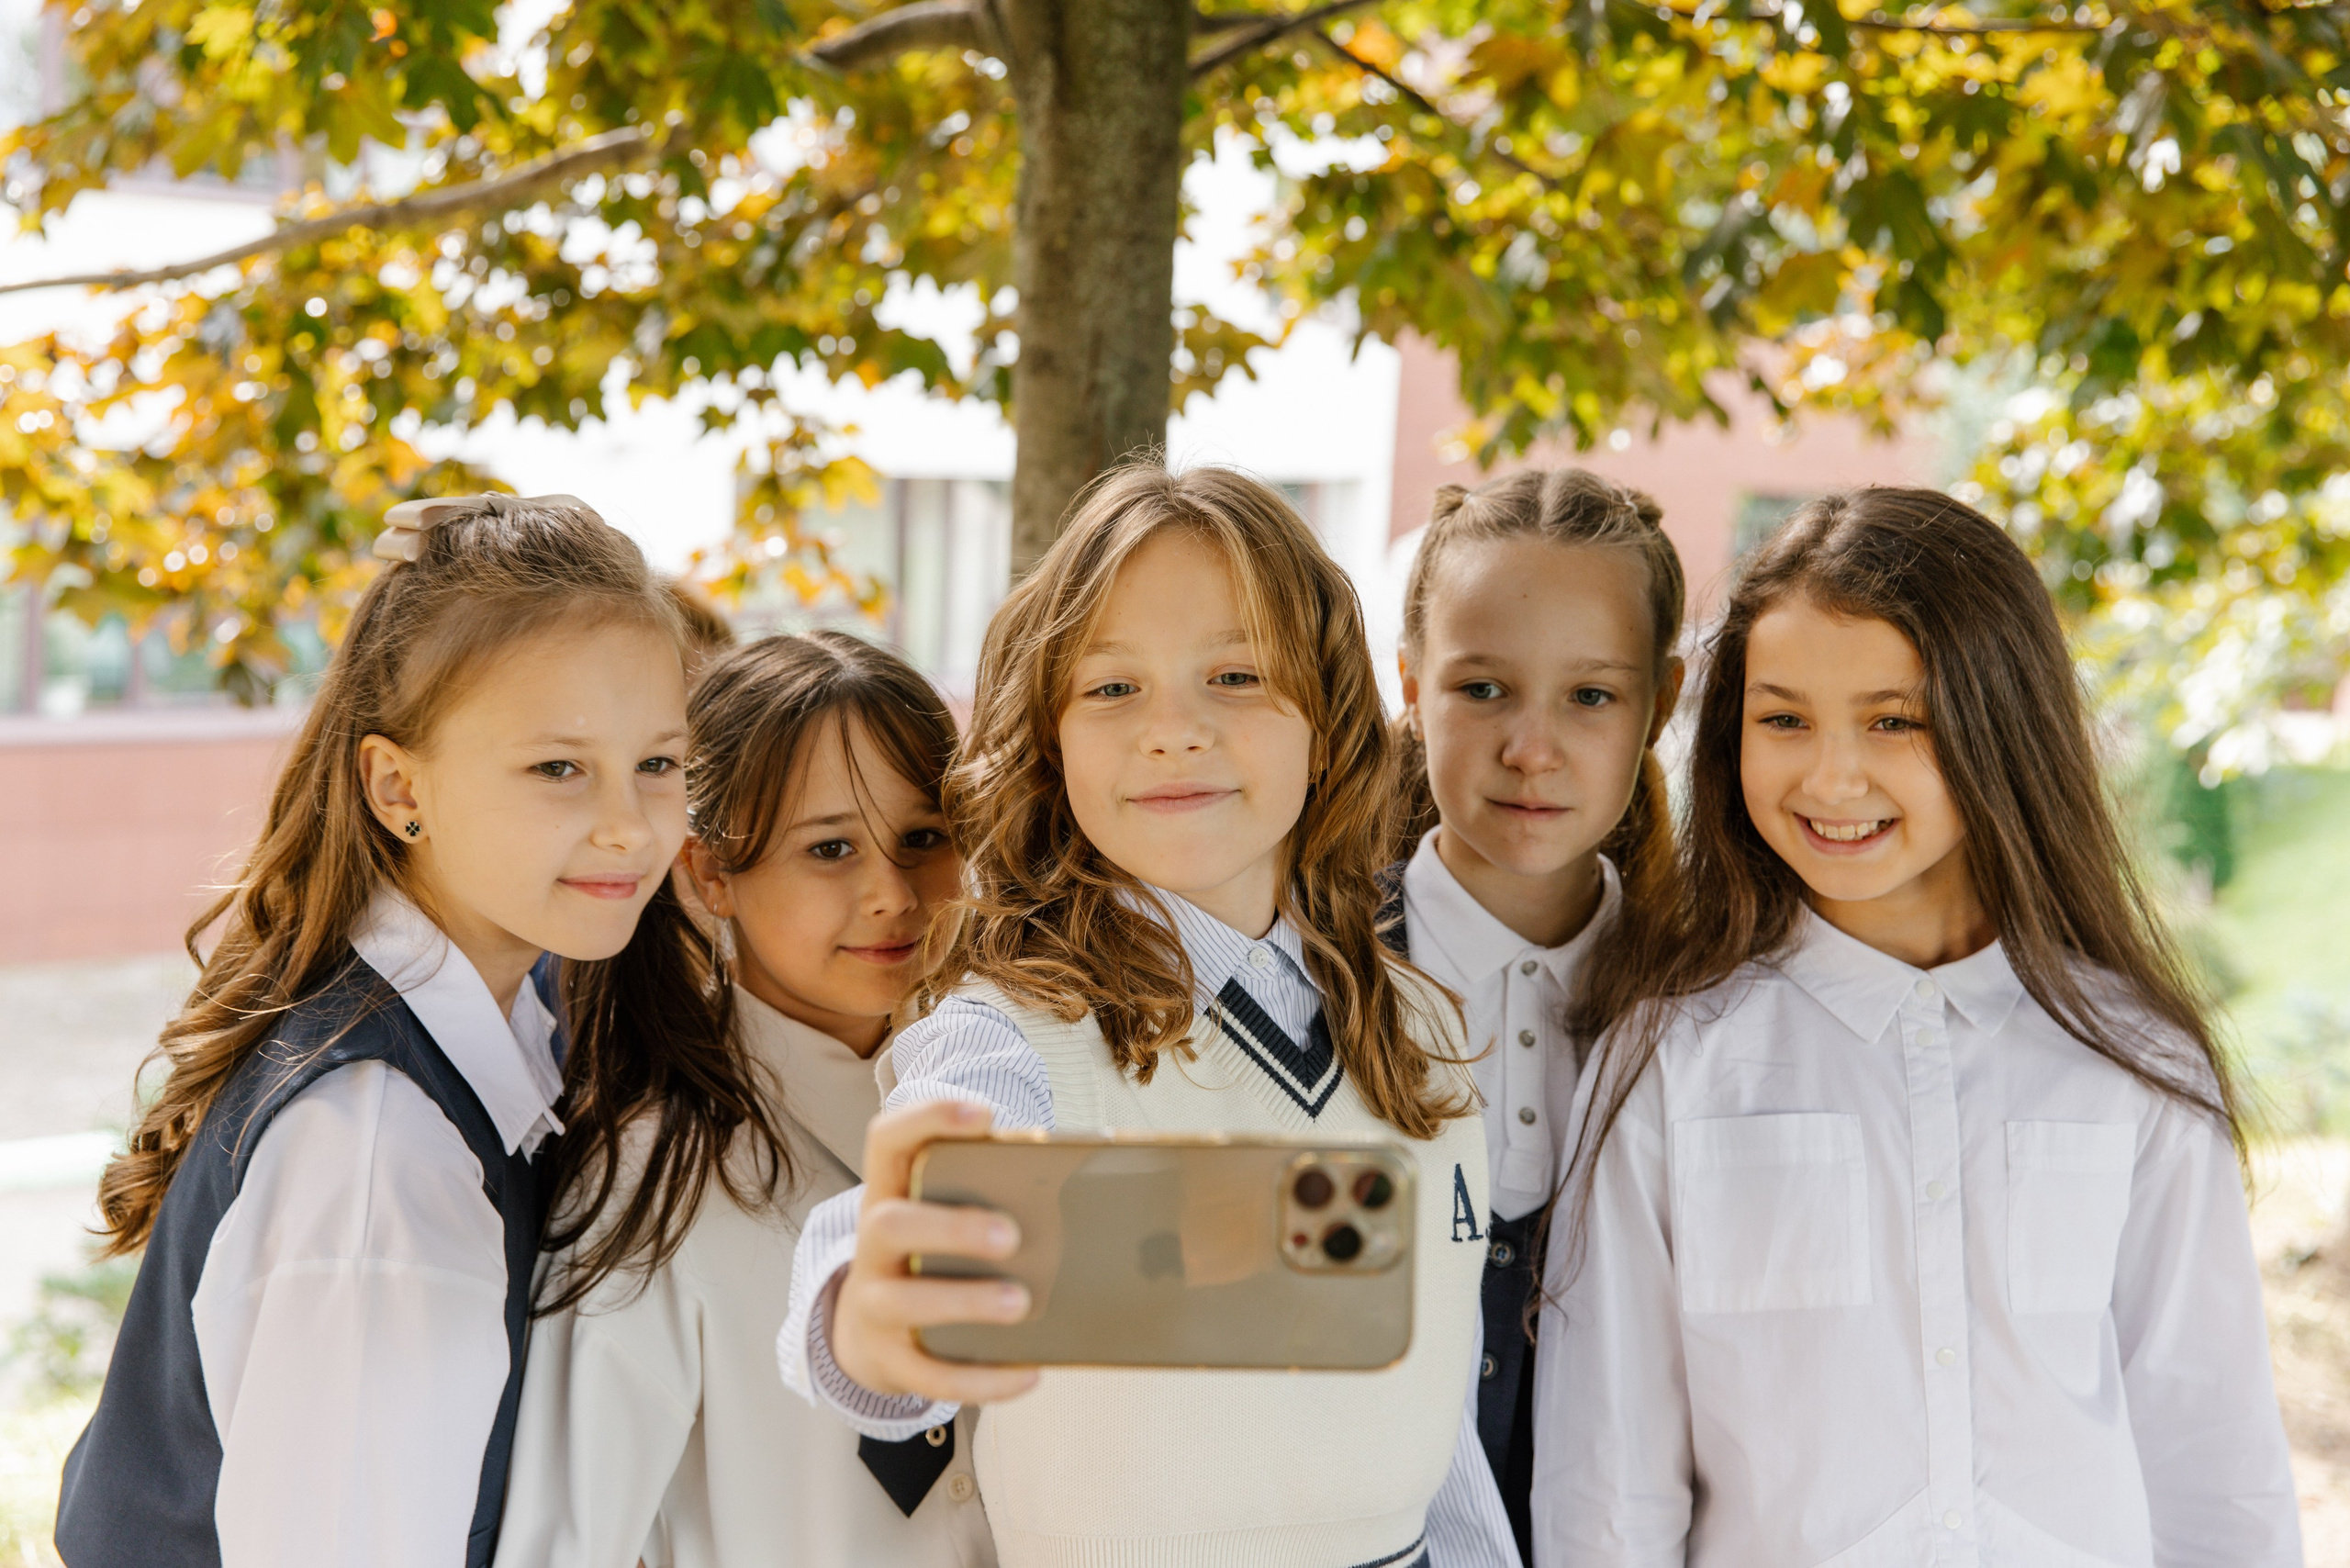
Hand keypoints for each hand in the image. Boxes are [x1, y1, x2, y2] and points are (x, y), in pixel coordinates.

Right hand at [830, 1100, 1041, 1405]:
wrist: (871, 1335)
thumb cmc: (932, 1254)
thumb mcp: (942, 1212)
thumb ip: (992, 1189)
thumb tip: (1076, 1171)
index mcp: (889, 1193)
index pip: (886, 1139)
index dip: (927, 1119)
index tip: (982, 1114)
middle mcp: (871, 1246)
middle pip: (889, 1224)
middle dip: (950, 1227)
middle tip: (1011, 1234)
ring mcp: (874, 1305)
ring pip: (903, 1302)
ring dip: (964, 1301)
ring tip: (1021, 1304)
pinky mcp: (890, 1360)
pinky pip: (930, 1375)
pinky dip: (982, 1378)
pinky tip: (1030, 1372)